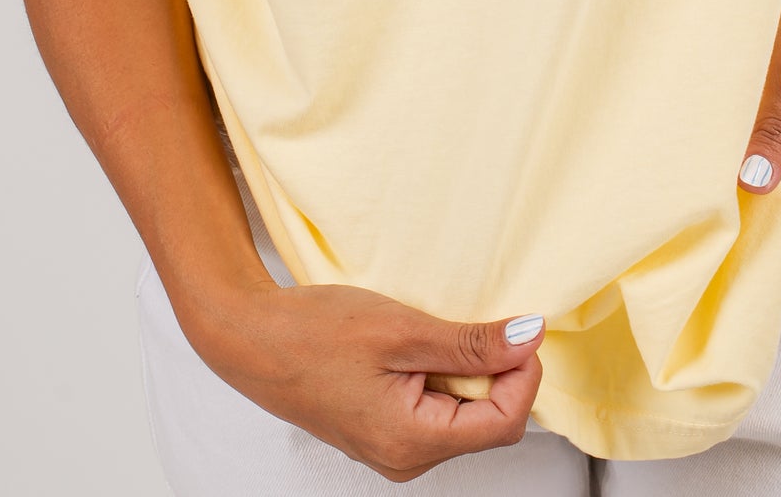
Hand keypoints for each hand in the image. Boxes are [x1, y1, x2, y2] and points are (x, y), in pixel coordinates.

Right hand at [179, 273, 547, 482]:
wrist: (251, 339)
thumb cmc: (314, 333)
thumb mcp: (402, 329)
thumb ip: (470, 342)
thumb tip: (530, 339)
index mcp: (412, 442)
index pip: (504, 423)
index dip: (523, 373)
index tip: (520, 327)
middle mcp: (405, 459)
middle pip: (487, 422)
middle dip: (494, 371)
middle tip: (473, 322)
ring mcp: (393, 449)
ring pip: (462, 414)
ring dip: (465, 371)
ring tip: (432, 332)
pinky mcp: (383, 432)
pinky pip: (435, 410)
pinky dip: (441, 375)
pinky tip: (418, 346)